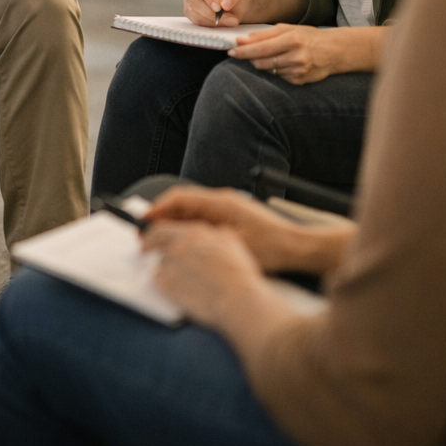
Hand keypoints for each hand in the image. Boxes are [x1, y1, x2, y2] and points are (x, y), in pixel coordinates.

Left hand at [142, 219, 266, 330]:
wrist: (238, 300)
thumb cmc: (239, 276)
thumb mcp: (232, 244)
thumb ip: (218, 234)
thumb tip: (215, 232)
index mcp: (194, 232)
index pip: (166, 226)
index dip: (157, 232)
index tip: (153, 237)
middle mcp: (179, 244)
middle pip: (154, 239)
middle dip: (148, 244)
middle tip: (144, 250)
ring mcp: (171, 263)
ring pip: (160, 263)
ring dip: (166, 268)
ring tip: (182, 281)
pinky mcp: (167, 283)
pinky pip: (159, 281)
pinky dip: (165, 285)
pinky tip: (180, 291)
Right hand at [148, 185, 343, 272]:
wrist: (300, 247)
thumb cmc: (272, 248)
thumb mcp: (233, 245)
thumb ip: (203, 238)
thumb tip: (177, 237)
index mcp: (220, 202)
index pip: (180, 197)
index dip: (158, 208)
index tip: (145, 221)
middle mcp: (222, 199)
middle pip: (183, 202)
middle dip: (162, 216)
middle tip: (147, 233)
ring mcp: (227, 206)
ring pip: (192, 209)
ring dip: (174, 221)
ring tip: (161, 238)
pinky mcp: (232, 215)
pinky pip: (203, 216)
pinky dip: (188, 225)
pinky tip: (184, 241)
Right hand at [184, 0, 255, 26]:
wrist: (238, 5)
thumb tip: (224, 3)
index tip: (218, 7)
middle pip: (195, 0)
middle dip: (213, 13)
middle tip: (231, 18)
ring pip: (195, 13)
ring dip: (214, 20)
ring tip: (231, 20)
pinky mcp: (191, 12)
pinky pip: (197, 21)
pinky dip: (211, 24)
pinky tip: (222, 22)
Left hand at [228, 24, 342, 83]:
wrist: (335, 51)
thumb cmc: (310, 37)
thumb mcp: (288, 29)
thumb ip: (264, 34)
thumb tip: (241, 40)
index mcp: (293, 40)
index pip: (260, 48)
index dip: (243, 51)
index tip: (231, 50)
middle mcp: (296, 57)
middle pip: (261, 62)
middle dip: (248, 58)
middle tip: (241, 52)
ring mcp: (298, 71)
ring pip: (267, 70)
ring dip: (261, 63)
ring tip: (267, 55)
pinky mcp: (299, 81)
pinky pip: (277, 77)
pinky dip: (274, 70)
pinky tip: (282, 62)